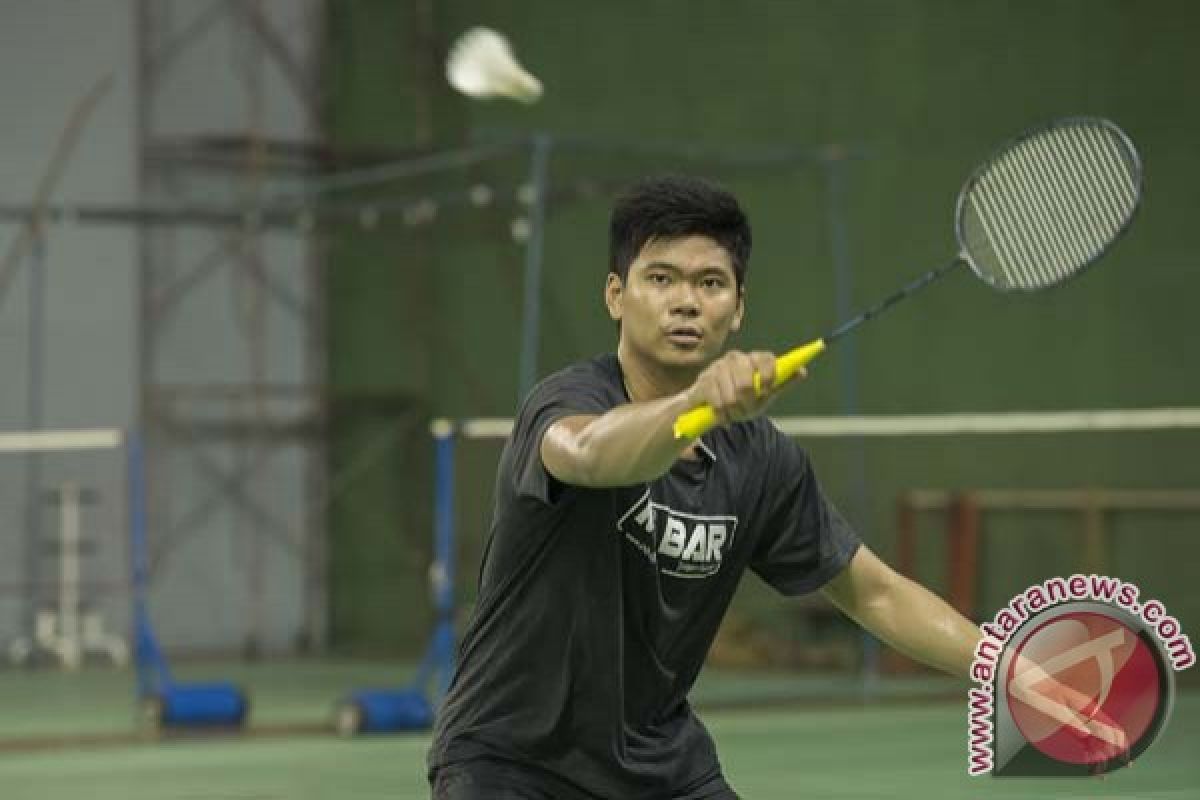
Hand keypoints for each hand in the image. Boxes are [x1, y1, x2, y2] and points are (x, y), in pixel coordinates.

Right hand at [685, 350, 803, 426]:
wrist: (710, 406)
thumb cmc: (742, 398)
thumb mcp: (765, 394)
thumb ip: (782, 382)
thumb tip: (802, 371)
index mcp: (755, 358)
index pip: (766, 359)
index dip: (768, 377)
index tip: (766, 392)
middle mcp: (736, 358)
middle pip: (747, 382)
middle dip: (748, 403)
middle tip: (746, 411)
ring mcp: (718, 367)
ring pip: (731, 395)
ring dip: (734, 411)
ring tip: (734, 414)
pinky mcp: (704, 380)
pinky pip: (716, 401)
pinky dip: (721, 413)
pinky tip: (722, 415)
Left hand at [1008, 664, 1130, 773]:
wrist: (1025, 681)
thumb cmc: (1037, 689)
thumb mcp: (1051, 704)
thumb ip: (1069, 719)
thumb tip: (1086, 733)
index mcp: (1085, 706)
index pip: (1110, 726)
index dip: (1120, 743)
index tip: (1123, 758)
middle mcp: (1086, 712)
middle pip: (1106, 736)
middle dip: (1109, 754)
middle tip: (1104, 773)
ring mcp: (1080, 716)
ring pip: (1097, 738)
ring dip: (1099, 755)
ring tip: (1098, 773)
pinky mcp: (1072, 720)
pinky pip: (1086, 737)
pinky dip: (1090, 749)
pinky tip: (1090, 759)